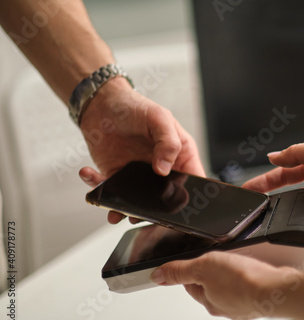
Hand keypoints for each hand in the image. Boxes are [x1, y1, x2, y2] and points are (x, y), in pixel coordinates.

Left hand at [78, 77, 204, 222]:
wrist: (102, 103)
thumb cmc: (135, 107)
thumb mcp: (160, 118)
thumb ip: (168, 142)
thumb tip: (165, 168)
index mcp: (180, 156)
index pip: (193, 181)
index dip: (189, 195)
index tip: (177, 201)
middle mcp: (162, 169)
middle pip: (166, 199)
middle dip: (154, 211)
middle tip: (142, 213)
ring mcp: (139, 176)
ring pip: (137, 202)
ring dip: (125, 209)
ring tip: (116, 210)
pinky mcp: (116, 176)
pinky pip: (109, 190)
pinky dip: (98, 187)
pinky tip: (90, 175)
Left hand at [149, 251, 303, 319]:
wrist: (276, 288)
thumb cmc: (242, 281)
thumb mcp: (202, 267)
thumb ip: (179, 271)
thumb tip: (157, 276)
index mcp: (208, 302)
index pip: (191, 286)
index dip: (192, 270)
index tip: (198, 261)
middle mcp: (225, 308)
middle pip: (211, 288)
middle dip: (214, 274)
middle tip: (221, 259)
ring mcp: (244, 305)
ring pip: (231, 289)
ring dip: (233, 276)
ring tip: (238, 263)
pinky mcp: (260, 299)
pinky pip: (250, 288)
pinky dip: (250, 279)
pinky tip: (254, 271)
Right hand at [243, 139, 303, 237]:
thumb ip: (297, 153)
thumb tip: (272, 156)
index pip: (282, 175)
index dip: (264, 181)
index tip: (248, 188)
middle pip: (287, 196)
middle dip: (268, 202)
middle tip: (250, 208)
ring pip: (299, 215)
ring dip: (285, 217)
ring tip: (267, 221)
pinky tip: (293, 234)